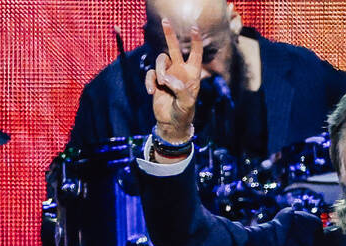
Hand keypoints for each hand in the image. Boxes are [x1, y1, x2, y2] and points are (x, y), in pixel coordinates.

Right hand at [144, 18, 201, 141]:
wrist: (171, 124)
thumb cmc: (183, 114)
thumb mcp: (186, 104)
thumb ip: (180, 90)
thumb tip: (167, 79)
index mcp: (192, 74)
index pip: (195, 54)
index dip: (195, 41)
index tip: (194, 28)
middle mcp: (180, 72)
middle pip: (175, 49)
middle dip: (170, 35)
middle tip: (166, 21)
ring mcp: (167, 75)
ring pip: (161, 61)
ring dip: (159, 69)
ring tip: (162, 83)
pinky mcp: (156, 81)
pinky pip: (150, 74)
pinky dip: (150, 81)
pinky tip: (152, 92)